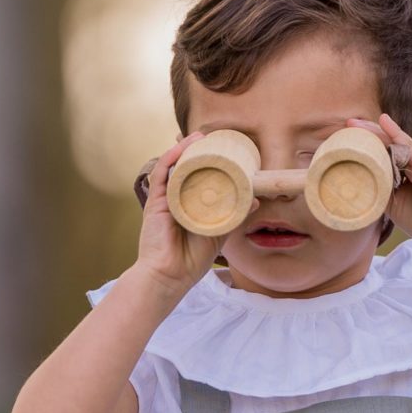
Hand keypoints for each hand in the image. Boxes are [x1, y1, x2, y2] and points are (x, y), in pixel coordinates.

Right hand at [133, 132, 221, 295]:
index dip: (205, 162)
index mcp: (188, 206)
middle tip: (210, 137)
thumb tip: (255, 199)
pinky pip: (161, 174)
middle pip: (183, 169)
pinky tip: (181, 147)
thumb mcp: (220, 233)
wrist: (170, 276)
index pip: (195, 178)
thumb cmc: (191, 259)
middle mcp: (175, 199)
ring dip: (184, 149)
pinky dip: (171, 158)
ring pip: (172, 167)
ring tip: (199, 136)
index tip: (219, 148)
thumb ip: (235, 215)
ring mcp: (164, 199)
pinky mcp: (156, 202)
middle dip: (194, 151)